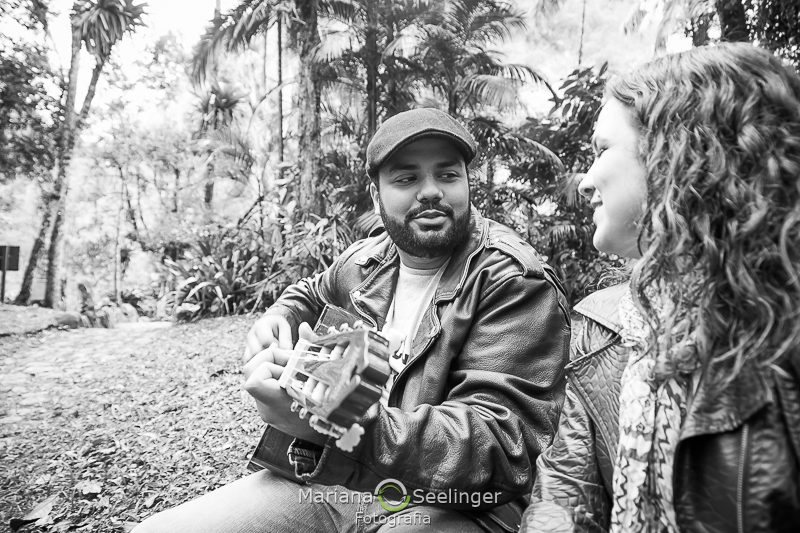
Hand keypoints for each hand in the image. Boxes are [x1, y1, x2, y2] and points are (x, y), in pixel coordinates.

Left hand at [242, 323, 327, 444]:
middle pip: (250, 372)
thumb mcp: (326, 381)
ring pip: (254, 377)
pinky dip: (276, 376)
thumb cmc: (333, 413)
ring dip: (273, 366)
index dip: (267, 364)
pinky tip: (294, 377)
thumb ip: (312, 351)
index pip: (253, 380)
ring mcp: (266, 410)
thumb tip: (303, 326)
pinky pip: (263, 385)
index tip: (289, 363)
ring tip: (295, 368)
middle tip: (292, 361)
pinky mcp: (269, 409)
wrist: (330, 441)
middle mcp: (267, 408)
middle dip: (270, 358)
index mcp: (278, 404)